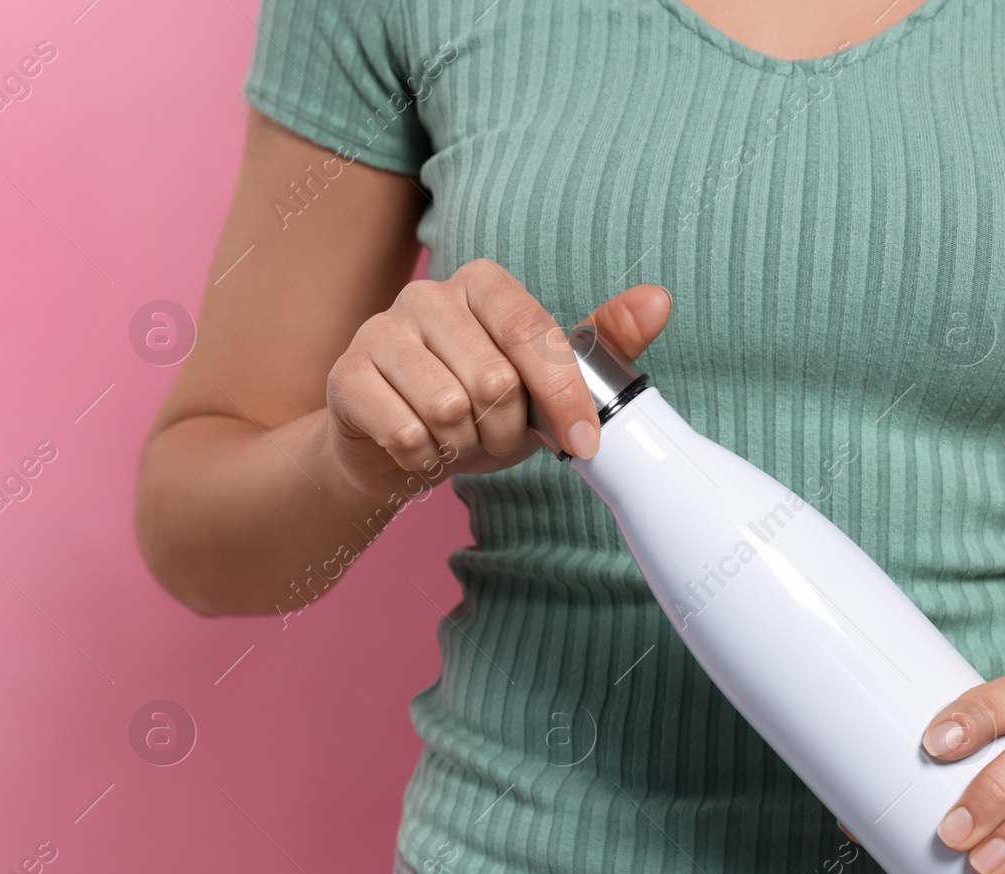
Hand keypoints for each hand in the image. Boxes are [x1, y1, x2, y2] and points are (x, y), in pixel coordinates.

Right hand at [324, 258, 670, 498]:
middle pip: (493, 379)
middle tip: (492, 436)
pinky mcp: (345, 374)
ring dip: (462, 445)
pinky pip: (405, 432)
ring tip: (455, 439)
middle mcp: (428, 294)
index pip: (533, 333)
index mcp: (484, 285)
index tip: (583, 443)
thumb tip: (659, 300)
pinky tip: (418, 447)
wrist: (398, 448)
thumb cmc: (481, 409)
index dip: (562, 396)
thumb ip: (605, 342)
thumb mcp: (549, 382)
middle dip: (504, 430)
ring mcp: (380, 329)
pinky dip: (422, 457)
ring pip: (448, 408)